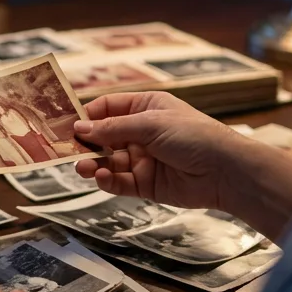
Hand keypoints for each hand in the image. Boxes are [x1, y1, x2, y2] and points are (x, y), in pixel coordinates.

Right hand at [73, 91, 243, 208]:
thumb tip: (80, 128)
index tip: (67, 124)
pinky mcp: (146, 184)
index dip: (88, 115)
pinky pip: (119, 181)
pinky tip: (101, 177)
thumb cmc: (195, 136)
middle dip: (87, 143)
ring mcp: (143, 159)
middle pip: (104, 136)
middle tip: (67, 150)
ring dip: (94, 163)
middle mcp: (142, 132)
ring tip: (82, 167)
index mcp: (145, 108)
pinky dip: (108, 180)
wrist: (225, 171)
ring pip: (109, 161)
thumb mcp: (151, 124)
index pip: (108, 108)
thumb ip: (113, 128)